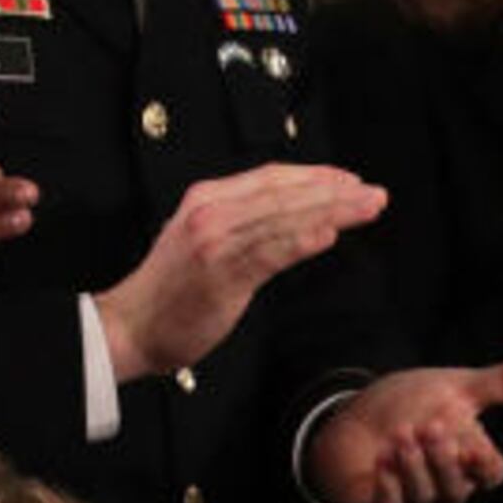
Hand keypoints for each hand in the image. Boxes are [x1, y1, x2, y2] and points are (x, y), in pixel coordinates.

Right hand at [96, 162, 383, 381]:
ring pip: (284, 218)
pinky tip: (330, 235)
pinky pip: (270, 253)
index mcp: (208, 198)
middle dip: (335, 191)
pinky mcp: (222, 273)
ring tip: (367, 208)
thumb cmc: (169, 292)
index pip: (272, 177)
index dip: (316, 176)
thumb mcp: (200, 240)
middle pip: (285, 192)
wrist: (128, 326)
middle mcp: (212, 211)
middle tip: (374, 193)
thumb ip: (240, 225)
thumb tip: (290, 219)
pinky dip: (301, 241)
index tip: (350, 181)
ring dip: (331, 211)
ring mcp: (216, 241)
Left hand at [300, 357, 502, 502]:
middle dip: (443, 460)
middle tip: (430, 427)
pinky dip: (389, 486)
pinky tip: (381, 461)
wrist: (360, 413)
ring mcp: (416, 499)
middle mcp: (446, 485)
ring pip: (426, 499)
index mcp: (469, 460)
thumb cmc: (414, 404)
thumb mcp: (459, 387)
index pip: (491, 474)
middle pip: (459, 490)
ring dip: (414, 468)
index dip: (484, 462)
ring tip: (400, 436)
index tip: (472, 441)